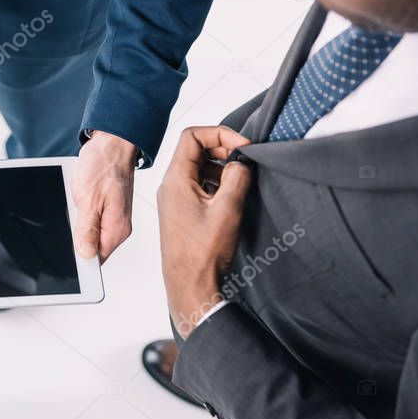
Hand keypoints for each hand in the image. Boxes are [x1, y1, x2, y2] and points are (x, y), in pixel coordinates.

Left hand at [73, 132, 137, 263]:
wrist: (111, 145)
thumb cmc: (104, 167)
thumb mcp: (90, 199)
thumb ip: (87, 230)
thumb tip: (86, 255)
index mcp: (116, 229)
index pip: (97, 259)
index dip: (81, 260)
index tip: (68, 253)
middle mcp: (117, 227)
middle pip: (93, 249)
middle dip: (77, 240)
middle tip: (72, 220)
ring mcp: (113, 219)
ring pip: (89, 235)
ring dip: (79, 226)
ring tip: (78, 206)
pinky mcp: (107, 211)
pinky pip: (91, 222)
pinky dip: (81, 216)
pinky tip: (79, 203)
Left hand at [157, 126, 251, 338]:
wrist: (190, 284)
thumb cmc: (202, 252)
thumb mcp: (227, 209)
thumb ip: (236, 178)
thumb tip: (241, 162)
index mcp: (175, 179)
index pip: (192, 137)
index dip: (219, 134)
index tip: (243, 146)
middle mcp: (171, 185)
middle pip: (195, 149)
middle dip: (223, 148)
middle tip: (246, 160)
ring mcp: (175, 197)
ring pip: (199, 167)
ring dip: (222, 167)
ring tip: (242, 179)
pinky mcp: (183, 210)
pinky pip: (200, 184)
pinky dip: (217, 182)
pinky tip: (232, 195)